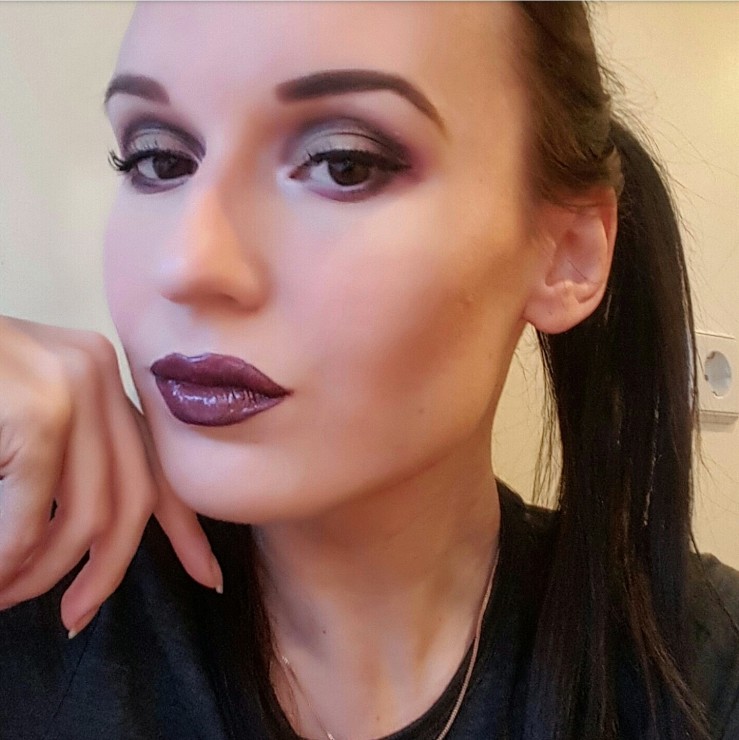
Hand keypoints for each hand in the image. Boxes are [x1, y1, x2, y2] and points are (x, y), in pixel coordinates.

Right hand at [0, 316, 221, 635]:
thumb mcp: (32, 414)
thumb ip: (74, 458)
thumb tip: (96, 535)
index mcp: (104, 378)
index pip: (160, 464)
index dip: (187, 527)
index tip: (205, 576)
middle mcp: (100, 376)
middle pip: (134, 500)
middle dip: (108, 570)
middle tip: (76, 616)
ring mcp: (72, 390)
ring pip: (88, 518)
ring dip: (44, 573)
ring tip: (9, 592)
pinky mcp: (38, 414)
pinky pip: (32, 518)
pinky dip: (9, 559)